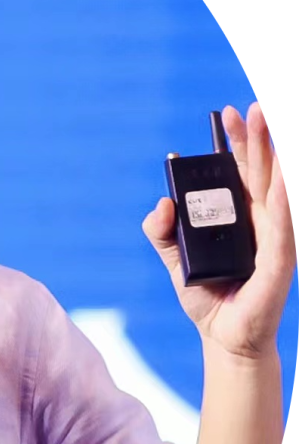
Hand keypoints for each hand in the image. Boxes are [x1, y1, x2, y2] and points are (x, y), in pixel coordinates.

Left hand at [143, 102, 295, 359]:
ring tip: (267, 124)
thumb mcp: (174, 259)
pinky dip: (282, 201)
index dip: (235, 143)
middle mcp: (261, 221)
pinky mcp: (279, 262)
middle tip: (251, 104)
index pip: (239, 172)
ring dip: (274, 159)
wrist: (223, 339)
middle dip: (257, 137)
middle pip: (260, 171)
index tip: (226, 113)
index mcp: (239, 216)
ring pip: (278, 190)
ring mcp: (274, 239)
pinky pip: (283, 228)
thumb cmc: (206, 297)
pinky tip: (280, 178)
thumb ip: (160, 230)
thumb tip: (160, 202)